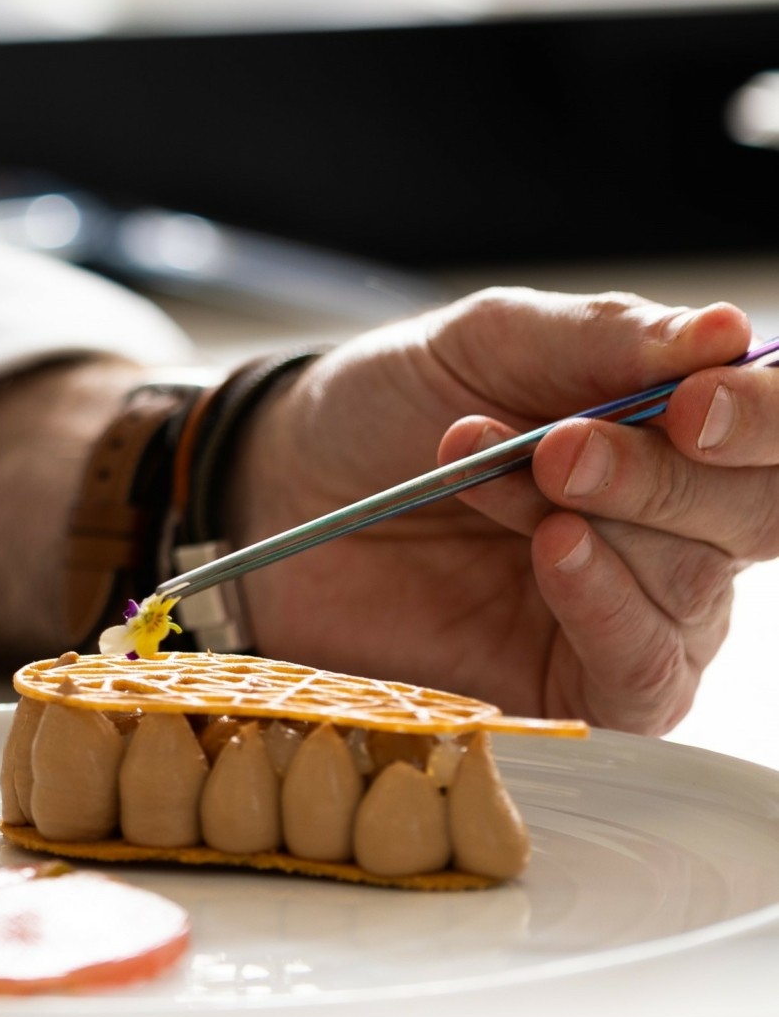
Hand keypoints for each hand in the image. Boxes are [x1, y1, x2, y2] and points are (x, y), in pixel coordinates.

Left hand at [228, 291, 766, 730]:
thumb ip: (605, 338)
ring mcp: (639, 608)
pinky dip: (604, 609)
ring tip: (498, 476)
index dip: (762, 419)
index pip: (771, 432)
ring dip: (597, 524)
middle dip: (664, 476)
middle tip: (560, 445)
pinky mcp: (584, 684)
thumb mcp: (491, 339)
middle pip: (751, 515)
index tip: (700, 403)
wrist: (286, 486)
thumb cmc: (394, 403)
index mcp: (675, 425)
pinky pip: (644, 671)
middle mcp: (679, 522)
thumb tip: (727, 332)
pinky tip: (553, 554)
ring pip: (692, 587)